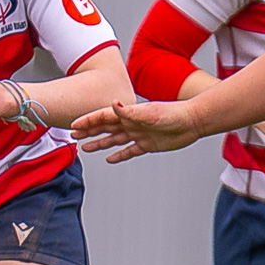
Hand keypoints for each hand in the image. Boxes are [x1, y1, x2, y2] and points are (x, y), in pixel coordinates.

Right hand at [72, 100, 200, 162]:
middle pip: (104, 128)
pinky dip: (119, 155)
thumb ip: (129, 111)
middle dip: (88, 131)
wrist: (191, 122)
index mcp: (129, 114)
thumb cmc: (173, 114)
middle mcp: (131, 123)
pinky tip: (110, 159)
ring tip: (86, 148)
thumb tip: (113, 104)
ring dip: (99, 143)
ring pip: (113, 140)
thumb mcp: (149, 113)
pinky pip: (129, 151)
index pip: (103, 117)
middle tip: (73, 135)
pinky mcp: (147, 144)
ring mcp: (138, 134)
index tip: (74, 125)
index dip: (88, 121)